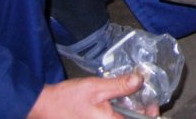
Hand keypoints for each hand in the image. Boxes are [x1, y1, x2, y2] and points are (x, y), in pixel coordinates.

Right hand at [28, 73, 157, 117]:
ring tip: (128, 97)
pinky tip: (113, 103)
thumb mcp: (96, 87)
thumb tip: (140, 80)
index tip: (152, 103)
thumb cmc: (67, 99)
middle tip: (140, 98)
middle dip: (139, 112)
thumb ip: (119, 85)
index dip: (149, 115)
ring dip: (127, 113)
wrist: (43, 108)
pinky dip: (116, 113)